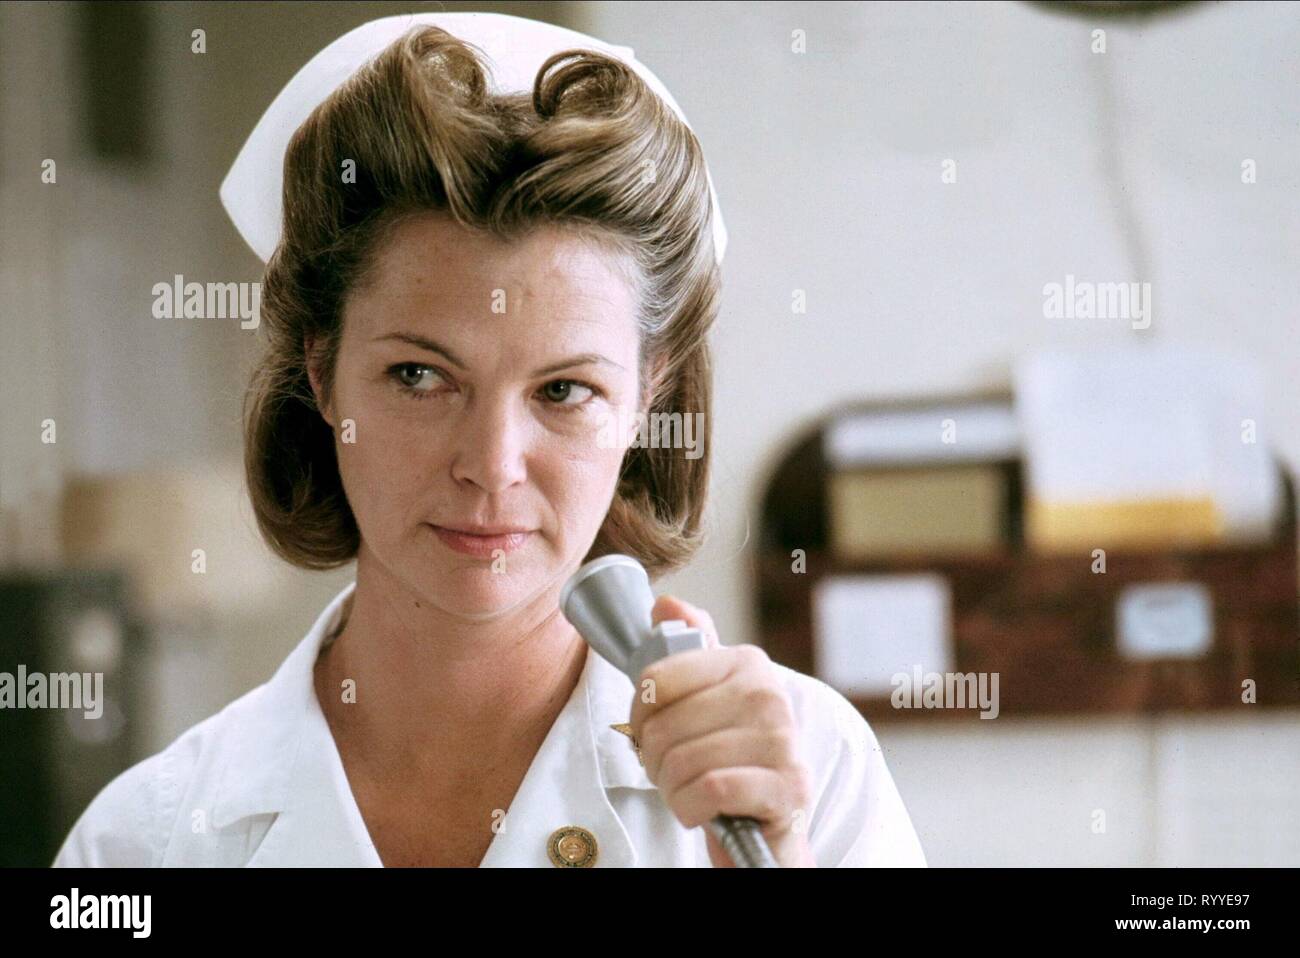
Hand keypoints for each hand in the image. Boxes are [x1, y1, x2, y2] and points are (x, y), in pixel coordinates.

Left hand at [627, 595, 816, 867]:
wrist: (768, 821)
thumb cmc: (727, 757)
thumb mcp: (706, 699)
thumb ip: (686, 648)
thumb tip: (666, 604)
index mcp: (746, 663)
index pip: (656, 680)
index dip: (640, 715)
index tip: (650, 732)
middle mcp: (769, 694)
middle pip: (664, 726)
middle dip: (656, 760)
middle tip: (672, 771)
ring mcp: (784, 740)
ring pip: (683, 761)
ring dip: (673, 789)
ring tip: (688, 791)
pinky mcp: (789, 786)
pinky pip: (710, 789)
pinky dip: (692, 808)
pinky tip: (704, 809)